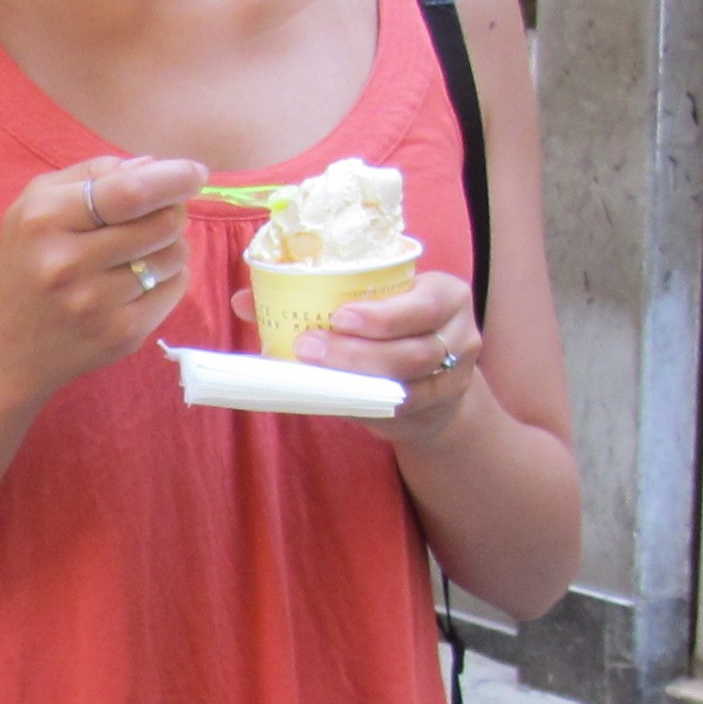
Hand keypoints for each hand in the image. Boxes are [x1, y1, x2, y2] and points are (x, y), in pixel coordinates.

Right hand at [0, 155, 207, 404]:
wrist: (2, 349)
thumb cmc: (22, 266)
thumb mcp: (33, 206)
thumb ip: (90, 175)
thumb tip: (152, 165)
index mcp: (45, 219)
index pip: (130, 192)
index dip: (173, 178)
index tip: (194, 173)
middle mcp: (68, 262)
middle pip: (161, 223)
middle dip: (173, 211)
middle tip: (160, 214)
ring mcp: (96, 304)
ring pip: (173, 256)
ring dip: (171, 245)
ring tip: (144, 249)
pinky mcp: (120, 335)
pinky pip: (174, 290)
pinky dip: (169, 277)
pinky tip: (142, 279)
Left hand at [236, 266, 485, 442]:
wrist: (434, 382)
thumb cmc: (391, 331)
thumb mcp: (370, 306)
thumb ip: (314, 298)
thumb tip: (243, 300)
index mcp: (445, 294)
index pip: (424, 303)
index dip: (383, 314)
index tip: (338, 316)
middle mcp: (459, 334)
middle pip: (413, 350)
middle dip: (358, 351)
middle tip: (308, 346)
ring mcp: (454, 376)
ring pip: (408, 384)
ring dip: (358, 378)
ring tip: (313, 369)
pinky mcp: (438, 408)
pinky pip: (401, 409)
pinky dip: (364, 403)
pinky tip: (334, 395)